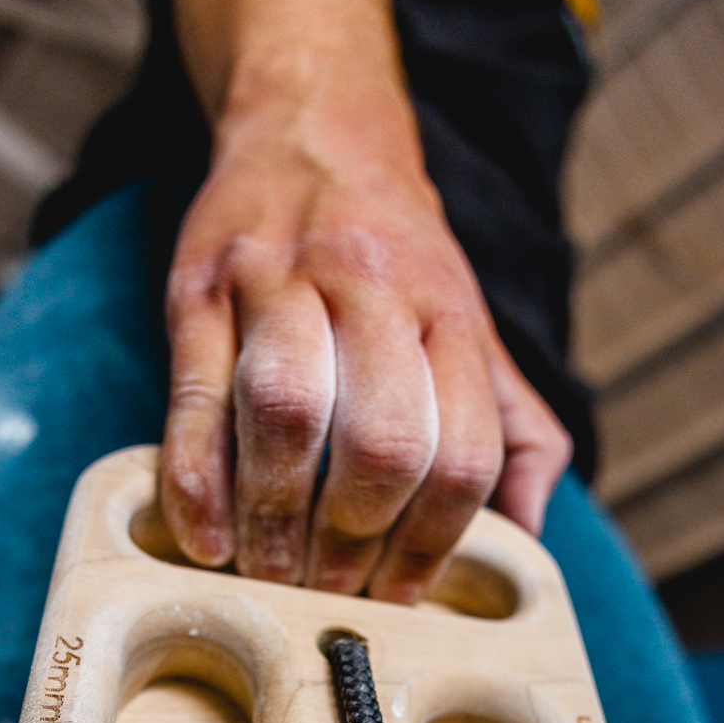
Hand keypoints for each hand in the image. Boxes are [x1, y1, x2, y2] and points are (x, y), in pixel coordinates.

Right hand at [159, 92, 572, 602]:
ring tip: (269, 573)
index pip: (461, 452)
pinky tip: (204, 536)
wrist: (312, 128)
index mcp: (450, 314)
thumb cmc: (395, 256)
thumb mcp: (473, 326)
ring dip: (274, 518)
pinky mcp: (200, 285)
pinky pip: (193, 395)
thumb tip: (530, 532)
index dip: (430, 544)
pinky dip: (196, 479)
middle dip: (352, 541)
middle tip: (328, 591)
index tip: (399, 594)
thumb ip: (516, 428)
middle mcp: (374, 290)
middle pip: (381, 441)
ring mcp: (280, 282)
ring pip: (287, 414)